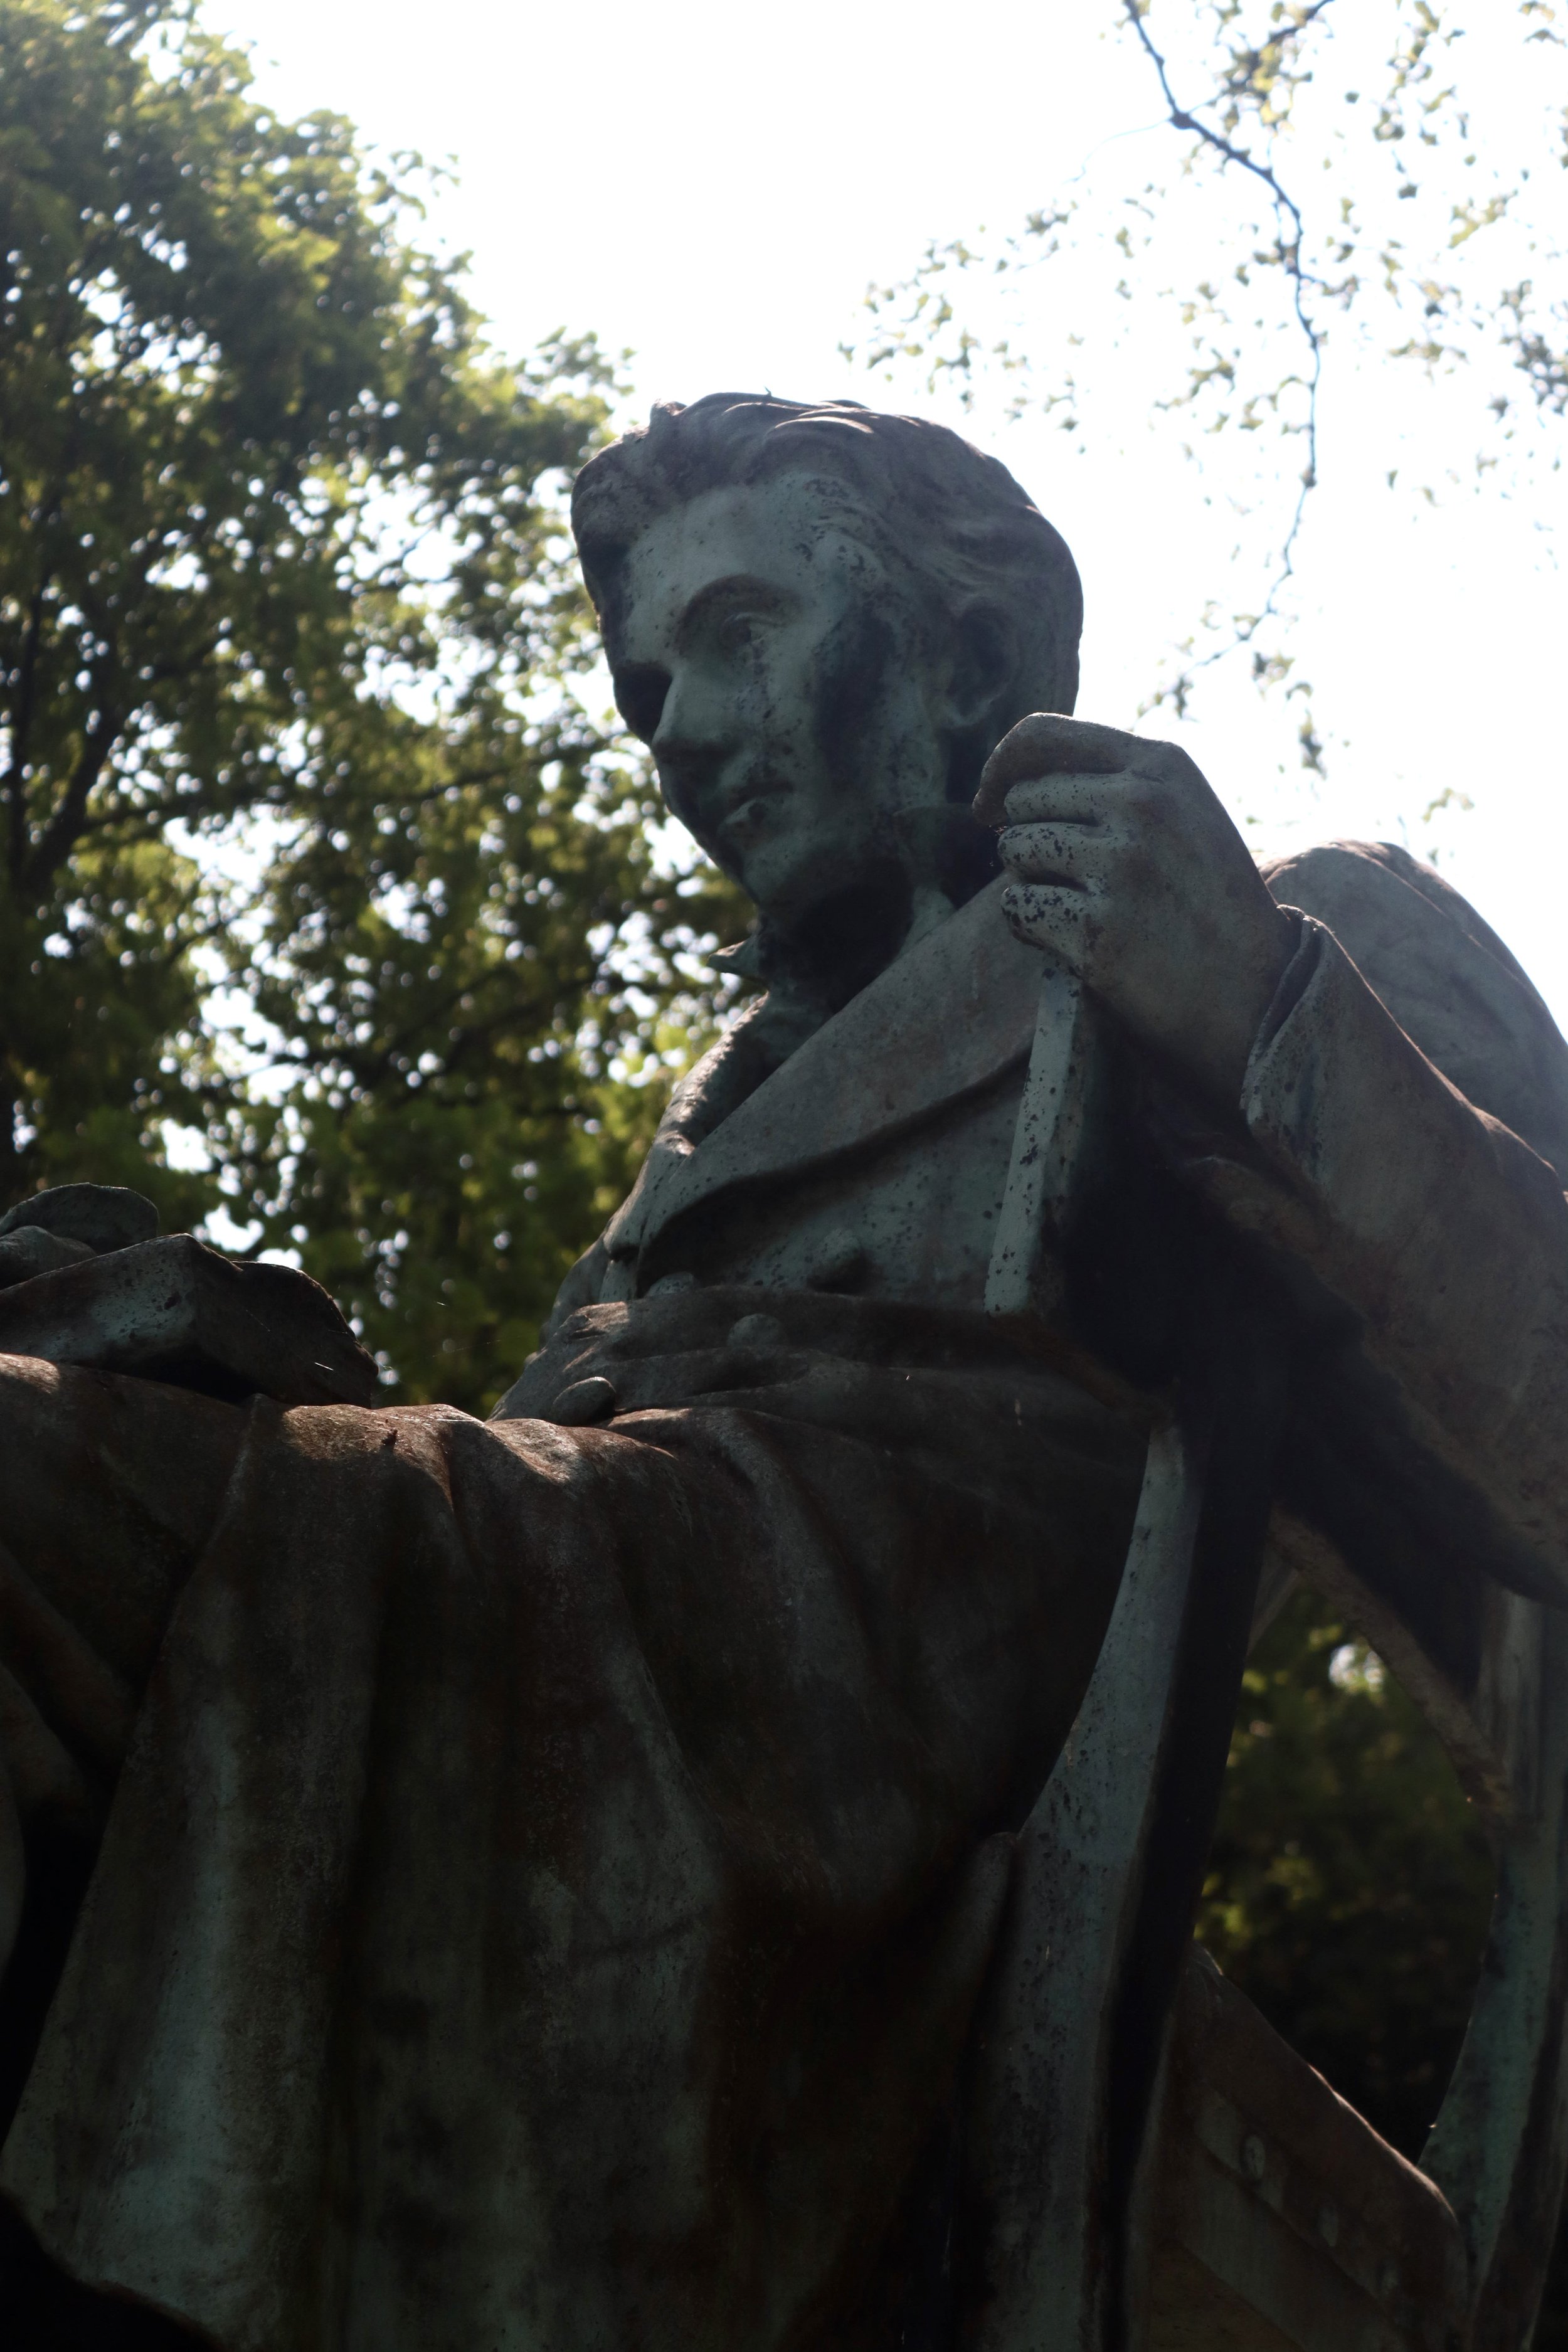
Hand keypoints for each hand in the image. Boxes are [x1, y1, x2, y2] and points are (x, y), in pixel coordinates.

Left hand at [974, 714, 1295, 1109]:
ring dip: (1028, 882)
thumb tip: (1009, 782)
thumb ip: (1116, 782)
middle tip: (1068, 878)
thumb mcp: (1184, 813)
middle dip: (1027, 837)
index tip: (989, 802)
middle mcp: (1140, 806)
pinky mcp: (1096, 931)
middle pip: (1021, 800)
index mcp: (1161, 766)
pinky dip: (1027, 926)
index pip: (1043, 735)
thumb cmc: (1207, 901)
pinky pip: (1016, 909)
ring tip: (1076, 906)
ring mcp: (1119, 867)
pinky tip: (1067, 940)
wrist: (1256, 989)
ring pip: (1013, 852)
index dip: (1001, 767)